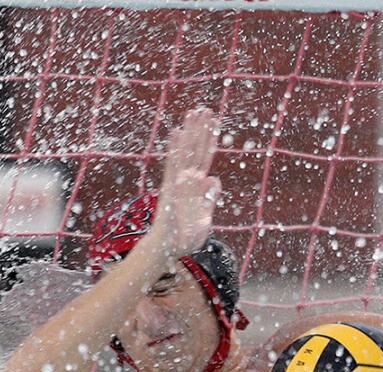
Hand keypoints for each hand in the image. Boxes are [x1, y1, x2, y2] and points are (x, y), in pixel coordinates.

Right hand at [150, 108, 221, 257]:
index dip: (210, 141)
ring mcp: (177, 182)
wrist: (167, 251)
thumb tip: (214, 179)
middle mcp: (186, 181)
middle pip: (195, 151)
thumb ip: (209, 198)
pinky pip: (173, 166)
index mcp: (196, 187)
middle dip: (200, 130)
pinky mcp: (169, 188)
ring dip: (189, 132)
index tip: (215, 122)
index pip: (205, 159)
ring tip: (192, 113)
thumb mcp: (204, 218)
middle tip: (204, 108)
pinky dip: (175, 150)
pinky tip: (176, 133)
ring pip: (185, 153)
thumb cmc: (184, 237)